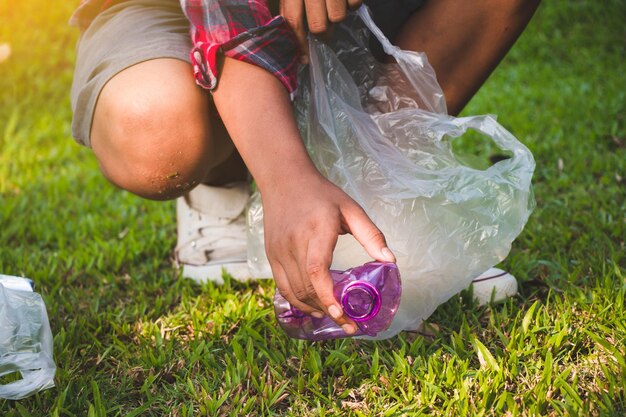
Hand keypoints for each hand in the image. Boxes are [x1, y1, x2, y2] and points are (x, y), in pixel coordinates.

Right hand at [262, 173, 394, 333]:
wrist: (283, 179)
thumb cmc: (321, 194)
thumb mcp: (350, 209)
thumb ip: (371, 234)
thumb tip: (390, 260)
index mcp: (317, 231)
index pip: (317, 271)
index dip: (328, 297)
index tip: (343, 315)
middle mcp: (294, 243)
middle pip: (307, 287)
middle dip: (328, 311)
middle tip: (349, 324)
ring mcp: (279, 251)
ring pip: (293, 291)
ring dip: (313, 308)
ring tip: (334, 317)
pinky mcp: (271, 255)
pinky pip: (282, 286)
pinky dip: (297, 301)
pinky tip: (313, 306)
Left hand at [280, 0, 362, 63]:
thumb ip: (291, 7)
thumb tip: (292, 34)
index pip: (292, 21)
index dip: (298, 43)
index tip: (304, 58)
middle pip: (318, 26)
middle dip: (323, 34)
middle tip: (326, 32)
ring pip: (337, 17)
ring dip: (338, 15)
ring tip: (336, 5)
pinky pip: (354, 4)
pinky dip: (353, 2)